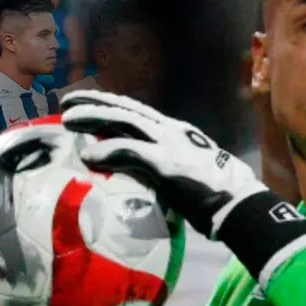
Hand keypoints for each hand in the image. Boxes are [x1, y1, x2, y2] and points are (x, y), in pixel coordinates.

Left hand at [61, 89, 305, 287]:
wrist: (239, 204)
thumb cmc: (213, 193)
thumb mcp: (179, 171)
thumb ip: (152, 165)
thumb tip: (124, 168)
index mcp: (173, 131)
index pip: (134, 111)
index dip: (108, 104)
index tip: (85, 102)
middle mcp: (169, 130)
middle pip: (124, 109)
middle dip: (93, 102)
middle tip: (66, 101)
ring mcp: (168, 143)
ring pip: (123, 121)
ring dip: (93, 118)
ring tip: (67, 120)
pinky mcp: (165, 162)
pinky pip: (129, 150)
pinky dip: (107, 150)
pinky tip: (88, 156)